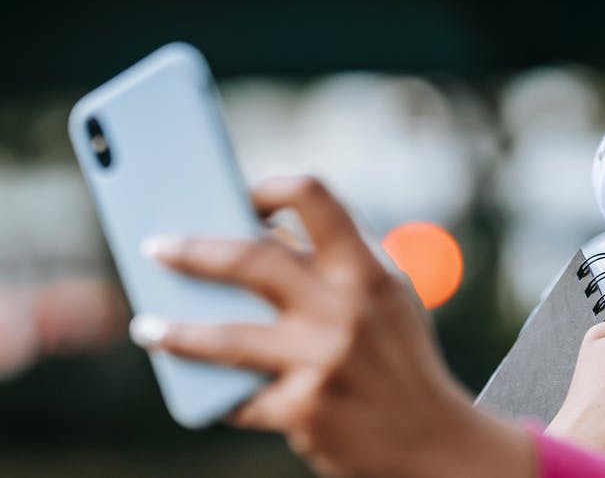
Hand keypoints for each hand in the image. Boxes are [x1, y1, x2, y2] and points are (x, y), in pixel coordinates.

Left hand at [133, 176, 534, 477]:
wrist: (433, 438)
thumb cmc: (399, 358)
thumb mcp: (387, 297)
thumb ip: (337, 261)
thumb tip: (254, 232)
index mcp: (368, 269)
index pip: (313, 197)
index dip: (266, 188)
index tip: (233, 194)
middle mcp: (346, 308)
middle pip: (249, 259)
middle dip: (191, 250)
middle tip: (156, 247)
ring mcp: (323, 360)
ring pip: (224, 337)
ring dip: (174, 332)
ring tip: (149, 328)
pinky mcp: (304, 410)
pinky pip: (240, 397)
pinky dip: (222, 394)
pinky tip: (204, 390)